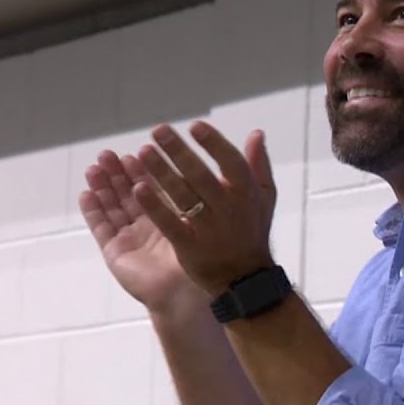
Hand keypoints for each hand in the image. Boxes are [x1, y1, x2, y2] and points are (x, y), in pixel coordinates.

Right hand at [79, 147, 205, 316]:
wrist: (187, 293)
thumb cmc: (203, 258)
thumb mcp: (206, 220)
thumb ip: (205, 192)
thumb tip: (226, 164)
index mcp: (169, 219)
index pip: (154, 188)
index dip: (145, 169)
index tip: (140, 149)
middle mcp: (148, 227)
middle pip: (128, 194)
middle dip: (118, 173)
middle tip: (109, 154)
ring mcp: (130, 239)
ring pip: (112, 206)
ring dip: (102, 186)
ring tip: (95, 166)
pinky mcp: (115, 252)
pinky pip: (101, 227)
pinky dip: (92, 210)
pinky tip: (87, 193)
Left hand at [130, 120, 277, 297]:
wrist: (244, 278)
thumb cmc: (251, 231)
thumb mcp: (265, 198)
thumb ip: (258, 165)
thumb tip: (256, 133)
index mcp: (246, 194)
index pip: (231, 163)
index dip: (214, 143)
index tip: (194, 126)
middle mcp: (229, 209)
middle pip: (201, 176)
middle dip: (179, 151)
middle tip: (158, 131)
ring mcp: (209, 229)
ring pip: (183, 196)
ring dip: (161, 173)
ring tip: (143, 152)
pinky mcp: (190, 247)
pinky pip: (170, 224)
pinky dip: (155, 206)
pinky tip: (138, 189)